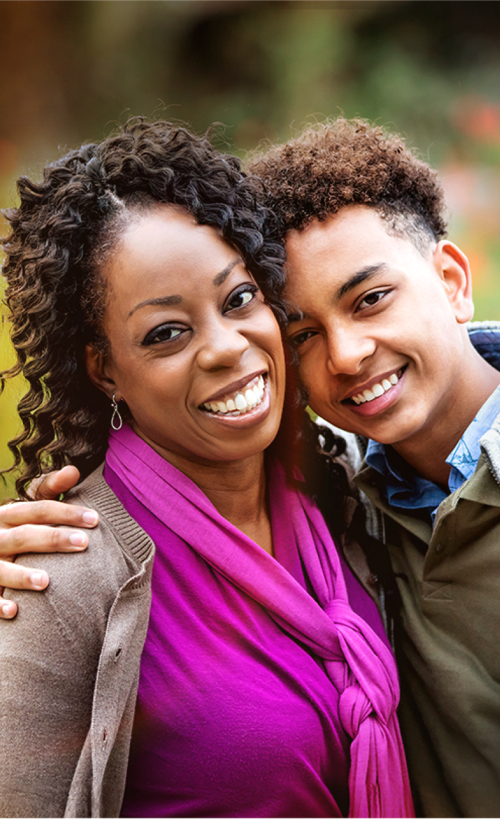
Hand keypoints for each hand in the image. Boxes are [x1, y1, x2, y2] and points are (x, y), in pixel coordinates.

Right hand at [0, 466, 97, 617]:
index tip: (95, 519)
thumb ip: (47, 490)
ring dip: (21, 575)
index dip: (65, 512)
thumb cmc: (9, 531)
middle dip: (52, 539)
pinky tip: (15, 611)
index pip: (37, 509)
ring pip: (0, 568)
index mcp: (7, 515)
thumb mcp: (23, 510)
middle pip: (23, 536)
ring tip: (46, 581)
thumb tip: (74, 469)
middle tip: (83, 543)